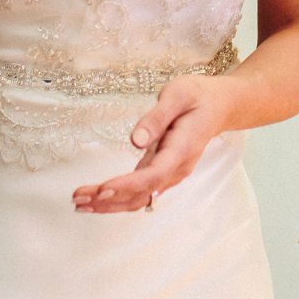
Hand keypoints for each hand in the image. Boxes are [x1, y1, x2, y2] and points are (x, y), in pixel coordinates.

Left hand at [72, 76, 237, 214]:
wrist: (220, 106)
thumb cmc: (198, 96)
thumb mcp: (178, 94)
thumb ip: (157, 117)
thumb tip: (135, 140)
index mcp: (181, 149)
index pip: (153, 175)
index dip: (127, 185)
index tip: (102, 189)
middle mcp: (176, 168)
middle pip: (142, 194)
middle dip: (109, 200)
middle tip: (78, 199)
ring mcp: (170, 173)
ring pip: (139, 199)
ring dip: (109, 204)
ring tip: (79, 203)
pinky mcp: (162, 172)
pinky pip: (140, 192)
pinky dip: (117, 198)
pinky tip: (97, 199)